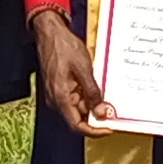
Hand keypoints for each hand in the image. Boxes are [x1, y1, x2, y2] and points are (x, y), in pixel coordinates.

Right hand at [27, 4, 105, 134]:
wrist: (49, 32)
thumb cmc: (63, 46)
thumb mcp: (84, 68)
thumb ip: (92, 93)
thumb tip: (101, 112)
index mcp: (60, 97)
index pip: (76, 125)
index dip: (93, 131)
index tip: (108, 129)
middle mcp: (56, 99)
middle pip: (78, 118)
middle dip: (95, 116)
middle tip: (112, 111)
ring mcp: (56, 94)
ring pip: (77, 108)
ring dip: (92, 105)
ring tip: (105, 95)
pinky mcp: (59, 87)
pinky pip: (75, 98)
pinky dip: (87, 96)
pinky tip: (96, 88)